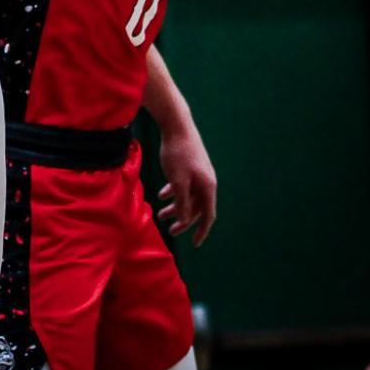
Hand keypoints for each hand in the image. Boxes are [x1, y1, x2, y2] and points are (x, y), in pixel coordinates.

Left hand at [158, 121, 217, 245]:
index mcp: (208, 187)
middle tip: (170, 231)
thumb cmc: (178, 154)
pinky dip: (174, 192)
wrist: (177, 125)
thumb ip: (182, 202)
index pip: (208, 215)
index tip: (195, 244)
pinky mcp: (191, 166)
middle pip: (196, 207)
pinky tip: (162, 195)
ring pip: (189, 196)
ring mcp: (199, 173)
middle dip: (183, 220)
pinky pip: (184, 185)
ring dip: (176, 206)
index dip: (202, 230)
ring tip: (160, 214)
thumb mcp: (178, 181)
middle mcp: (207, 181)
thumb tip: (184, 220)